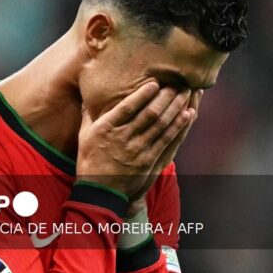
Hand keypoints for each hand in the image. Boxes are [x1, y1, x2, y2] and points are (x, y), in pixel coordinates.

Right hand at [76, 83, 193, 198]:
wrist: (99, 191)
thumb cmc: (90, 160)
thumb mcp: (84, 135)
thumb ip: (88, 114)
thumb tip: (87, 95)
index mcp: (105, 128)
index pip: (127, 107)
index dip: (142, 94)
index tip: (155, 82)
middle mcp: (122, 138)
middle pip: (149, 113)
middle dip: (166, 96)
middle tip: (178, 82)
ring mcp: (137, 150)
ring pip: (161, 125)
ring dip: (176, 107)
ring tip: (186, 93)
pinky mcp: (148, 161)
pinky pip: (166, 140)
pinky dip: (179, 126)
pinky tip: (187, 115)